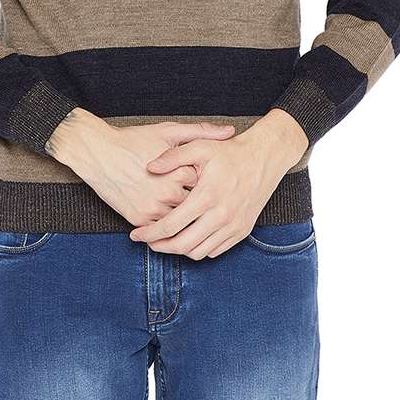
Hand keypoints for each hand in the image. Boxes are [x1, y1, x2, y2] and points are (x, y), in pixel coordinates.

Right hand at [54, 117, 236, 227]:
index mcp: (178, 172)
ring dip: (184, 217)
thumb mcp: (169, 131)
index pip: (204, 184)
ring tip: (185, 208)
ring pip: (179, 221)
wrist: (98, 153)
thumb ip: (201, 132)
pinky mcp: (138, 219)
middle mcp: (167, 194)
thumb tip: (230, 131)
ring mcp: (152, 209)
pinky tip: (172, 218)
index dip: (206, 180)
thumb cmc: (134, 140)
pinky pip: (160, 230)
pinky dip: (167, 226)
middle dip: (198, 202)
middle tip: (201, 198)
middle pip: (194, 206)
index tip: (208, 177)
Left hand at [128, 120, 303, 258]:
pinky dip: (199, 249)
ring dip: (179, 250)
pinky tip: (189, 238)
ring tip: (166, 241)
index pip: (171, 225)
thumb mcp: (200, 147)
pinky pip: (215, 251)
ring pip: (198, 252)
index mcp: (206, 196)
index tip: (135, 235)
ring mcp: (233, 226)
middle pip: (182, 245)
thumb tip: (150, 167)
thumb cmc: (230, 152)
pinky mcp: (242, 231)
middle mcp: (221, 216)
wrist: (264, 158)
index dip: (149, 233)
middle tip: (148, 242)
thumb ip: (173, 157)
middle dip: (160, 247)